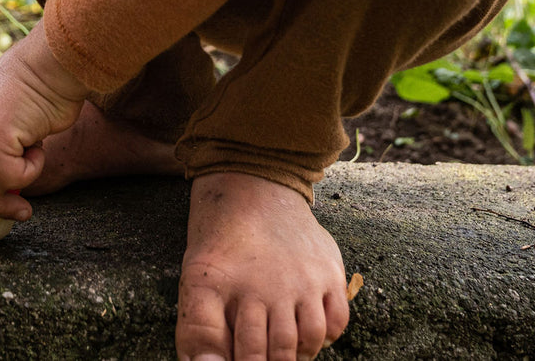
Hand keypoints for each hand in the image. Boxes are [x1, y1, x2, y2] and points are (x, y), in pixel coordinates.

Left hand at [177, 173, 349, 360]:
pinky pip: (338, 321)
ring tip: (284, 353)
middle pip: (276, 352)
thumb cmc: (222, 246)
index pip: (240, 354)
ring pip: (309, 341)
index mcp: (228, 290)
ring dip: (297, 355)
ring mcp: (302, 279)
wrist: (252, 191)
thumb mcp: (196, 281)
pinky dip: (326, 336)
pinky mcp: (328, 272)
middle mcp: (268, 285)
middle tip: (263, 358)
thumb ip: (198, 330)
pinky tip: (308, 333)